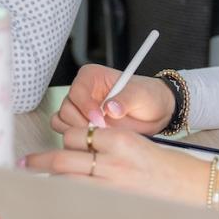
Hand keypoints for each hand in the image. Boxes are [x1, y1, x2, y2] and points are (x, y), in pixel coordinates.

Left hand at [22, 125, 205, 203]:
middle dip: (40, 161)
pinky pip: (80, 196)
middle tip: (24, 163)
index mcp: (119, 138)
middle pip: (64, 156)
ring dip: (50, 179)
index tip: (55, 145)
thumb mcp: (137, 145)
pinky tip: (56, 197)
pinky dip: (65, 195)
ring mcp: (111, 182)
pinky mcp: (113, 201)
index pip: (77, 134)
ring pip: (67, 177)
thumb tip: (79, 153)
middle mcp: (112, 159)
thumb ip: (108, 145)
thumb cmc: (167, 167)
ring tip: (36, 181)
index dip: (65, 140)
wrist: (193, 187)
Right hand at [50, 63, 173, 134]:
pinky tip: (98, 142)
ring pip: (63, 123)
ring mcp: (80, 111)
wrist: (155, 113)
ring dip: (80, 134)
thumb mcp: (141, 94)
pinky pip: (69, 136)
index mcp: (92, 77)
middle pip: (66, 110)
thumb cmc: (147, 96)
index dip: (86, 107)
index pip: (77, 91)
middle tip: (103, 131)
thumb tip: (111, 107)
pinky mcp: (81, 127)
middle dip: (82, 124)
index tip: (99, 119)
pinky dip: (81, 141)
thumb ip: (125, 99)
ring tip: (102, 136)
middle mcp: (83, 93)